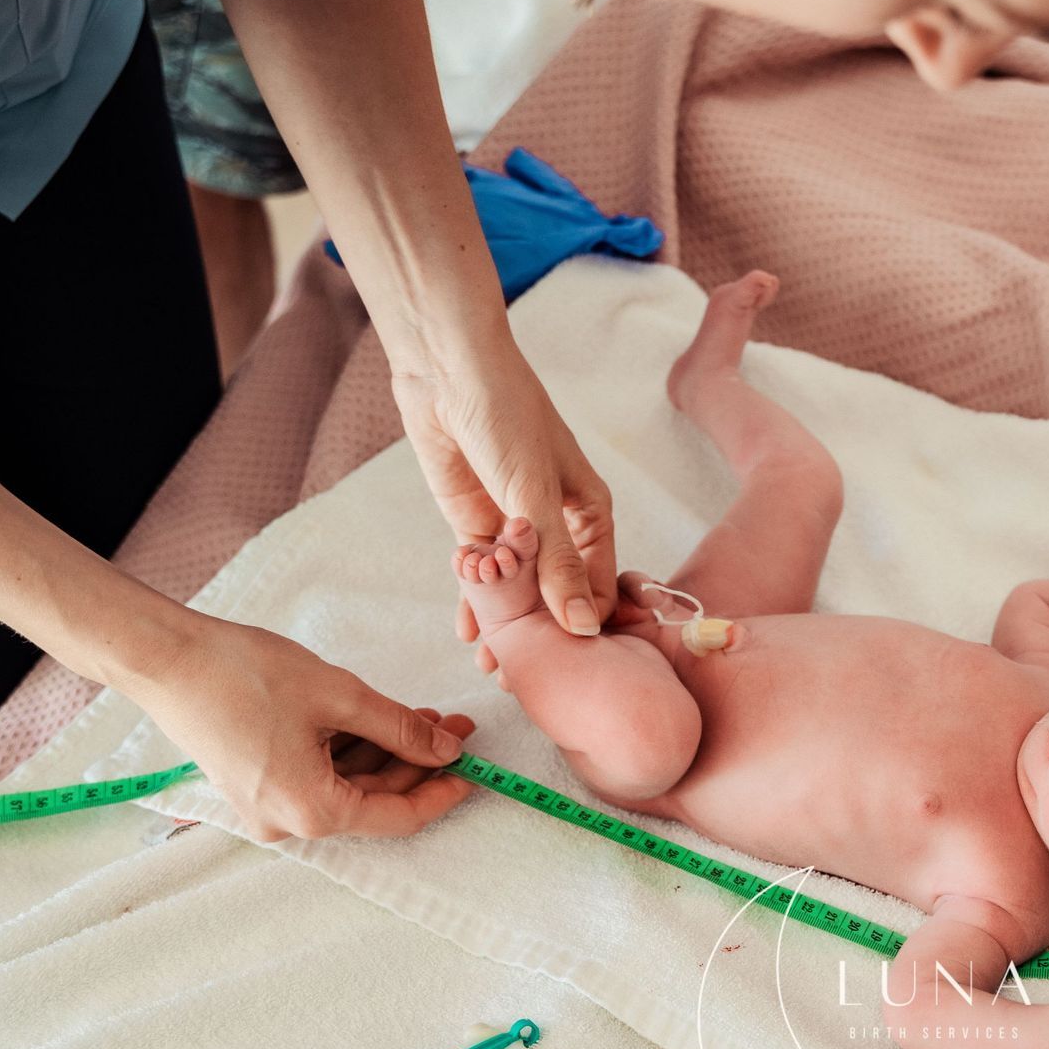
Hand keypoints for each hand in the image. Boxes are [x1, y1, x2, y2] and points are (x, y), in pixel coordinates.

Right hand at [131, 613, 477, 841]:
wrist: (166, 658)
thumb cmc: (245, 673)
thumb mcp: (340, 696)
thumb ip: (400, 728)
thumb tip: (446, 750)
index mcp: (311, 811)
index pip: (398, 817)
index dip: (442, 791)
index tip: (475, 767)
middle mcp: (287, 824)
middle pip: (375, 801)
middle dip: (418, 763)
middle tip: (454, 725)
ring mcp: (268, 808)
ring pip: (349, 787)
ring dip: (388, 754)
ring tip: (424, 715)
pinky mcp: (256, 786)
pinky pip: (320, 776)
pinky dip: (352, 752)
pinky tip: (380, 721)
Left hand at [393, 339, 617, 667]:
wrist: (447, 370)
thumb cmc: (508, 416)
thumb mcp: (536, 497)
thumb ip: (557, 565)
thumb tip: (582, 626)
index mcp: (591, 512)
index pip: (601, 585)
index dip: (590, 626)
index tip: (577, 667)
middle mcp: (557, 524)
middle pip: (557, 592)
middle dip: (543, 634)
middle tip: (525, 678)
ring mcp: (515, 526)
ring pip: (517, 588)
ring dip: (506, 623)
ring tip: (492, 665)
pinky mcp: (476, 522)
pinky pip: (482, 573)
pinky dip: (476, 600)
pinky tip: (468, 631)